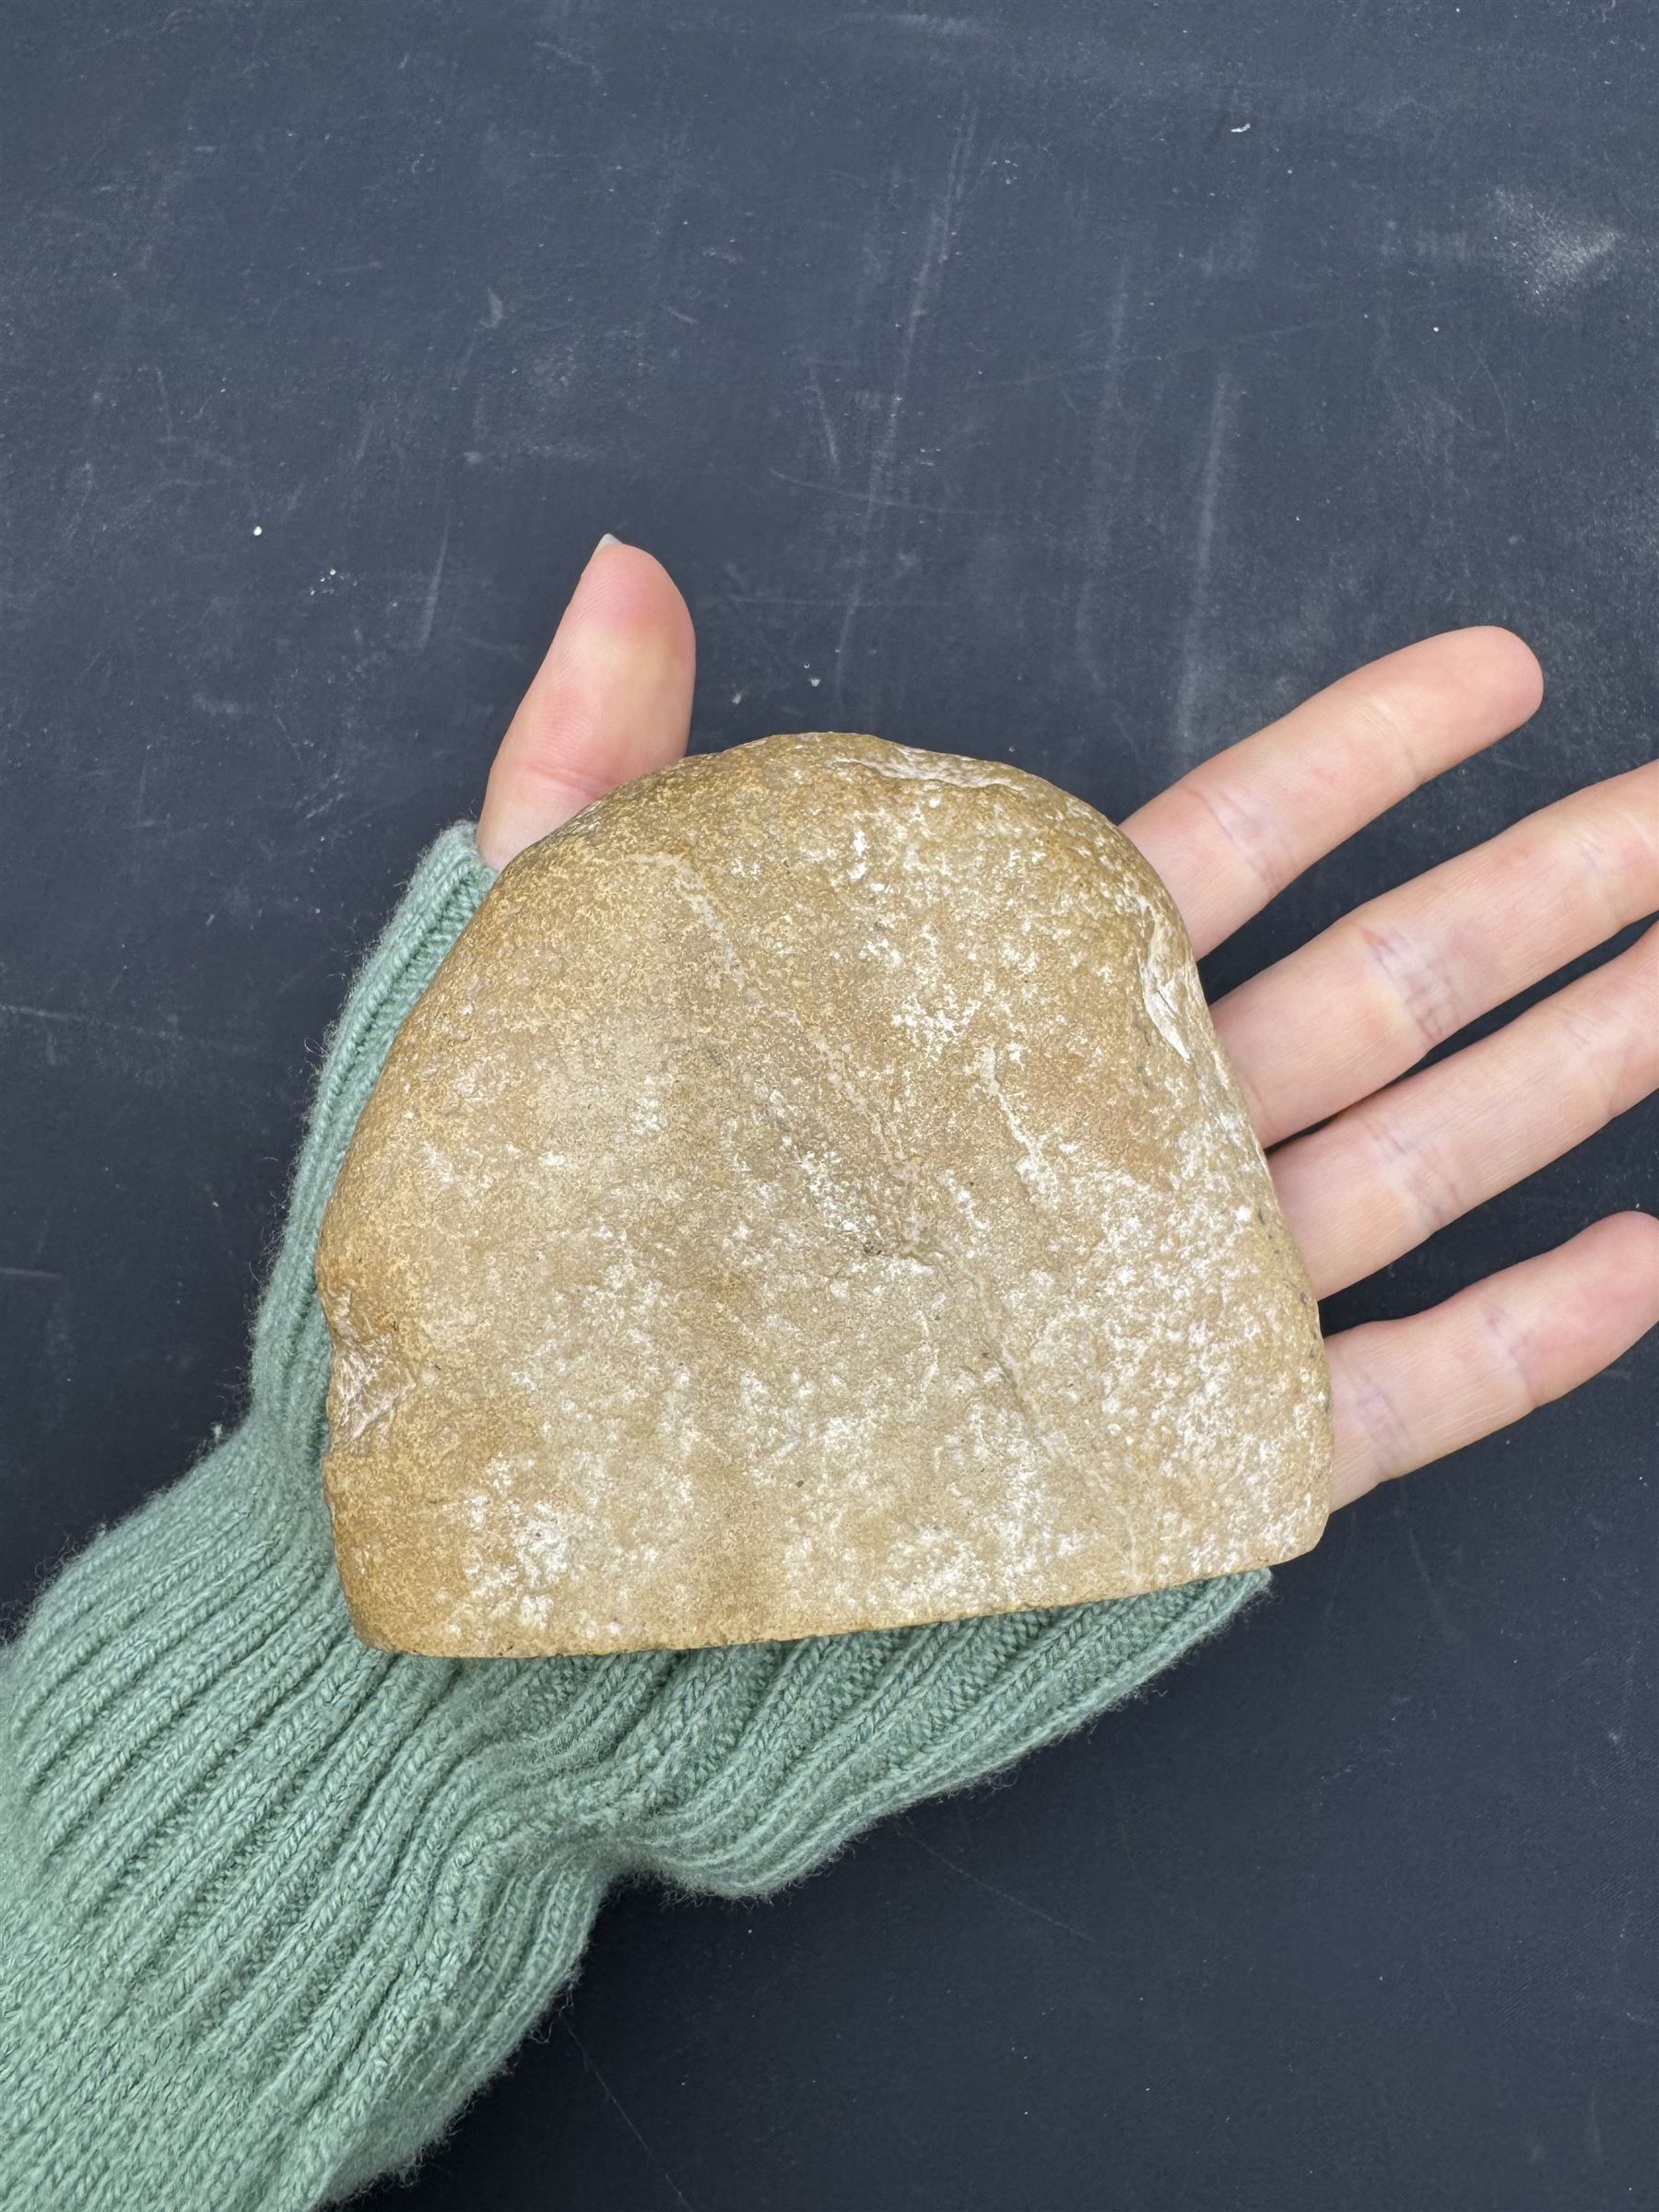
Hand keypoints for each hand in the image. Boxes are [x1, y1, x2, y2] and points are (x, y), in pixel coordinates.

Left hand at [477, 537, 1658, 1513]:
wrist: (534, 1570)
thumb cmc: (511, 1272)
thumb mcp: (540, 993)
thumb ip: (605, 782)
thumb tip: (624, 566)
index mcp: (983, 1021)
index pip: (1222, 850)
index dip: (1371, 751)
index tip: (1497, 667)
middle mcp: (1101, 1150)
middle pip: (1377, 989)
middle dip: (1543, 895)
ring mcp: (1156, 1310)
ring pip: (1420, 1165)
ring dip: (1577, 1073)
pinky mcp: (1175, 1475)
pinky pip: (1382, 1399)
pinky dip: (1520, 1343)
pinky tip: (1641, 1261)